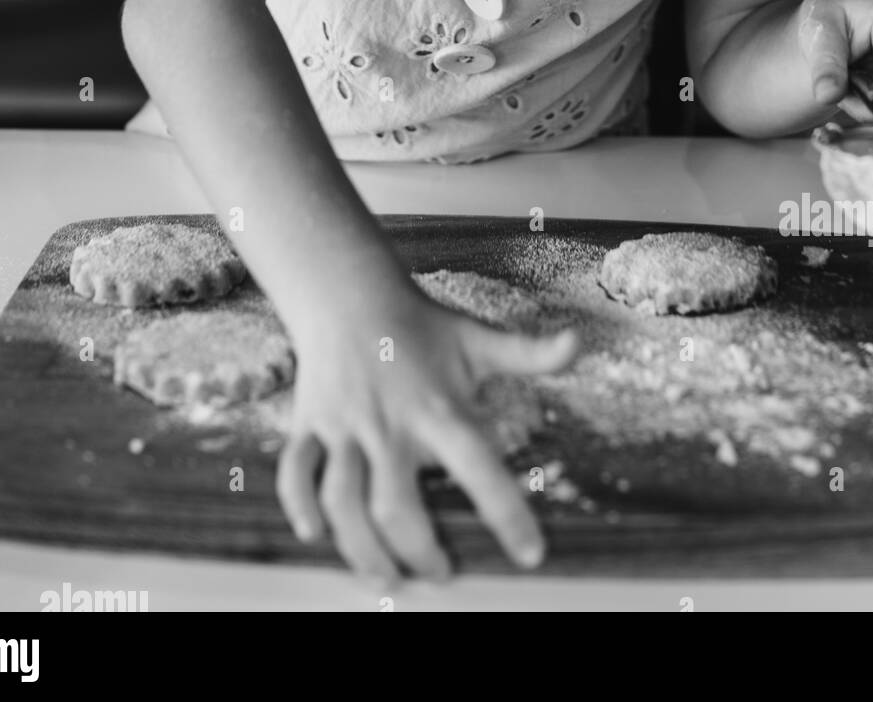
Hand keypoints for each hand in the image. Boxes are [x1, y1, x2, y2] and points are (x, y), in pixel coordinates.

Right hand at [276, 275, 577, 584]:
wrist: (349, 294)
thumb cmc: (420, 325)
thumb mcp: (477, 339)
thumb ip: (529, 353)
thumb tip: (578, 344)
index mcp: (437, 406)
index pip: (478, 465)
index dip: (506, 512)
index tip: (530, 554)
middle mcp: (388, 422)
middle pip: (395, 506)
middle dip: (419, 553)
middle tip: (443, 575)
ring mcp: (343, 426)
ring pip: (342, 501)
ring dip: (361, 549)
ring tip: (389, 578)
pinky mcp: (307, 426)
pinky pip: (295, 474)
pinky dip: (299, 508)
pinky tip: (317, 535)